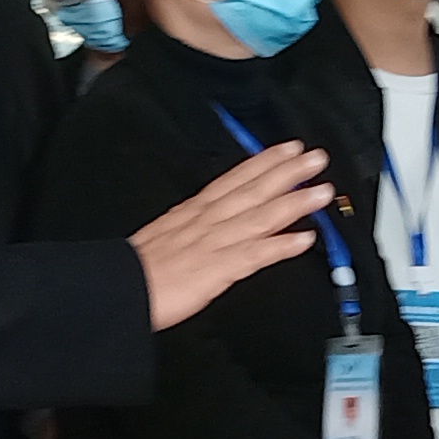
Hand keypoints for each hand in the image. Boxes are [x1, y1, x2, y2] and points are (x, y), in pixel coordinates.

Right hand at [132, 143, 329, 329]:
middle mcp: (208, 221)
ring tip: (322, 192)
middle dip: (287, 173)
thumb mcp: (166, 235)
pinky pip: (254, 255)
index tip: (289, 149)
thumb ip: (192, 227)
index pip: (235, 180)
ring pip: (260, 217)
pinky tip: (304, 239)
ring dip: (294, 203)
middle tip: (317, 158)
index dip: (264, 162)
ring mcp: (214, 243)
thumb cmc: (137, 269)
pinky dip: (280, 246)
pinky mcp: (216, 270)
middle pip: (253, 191)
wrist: (116, 289)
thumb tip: (212, 222)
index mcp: (194, 212)